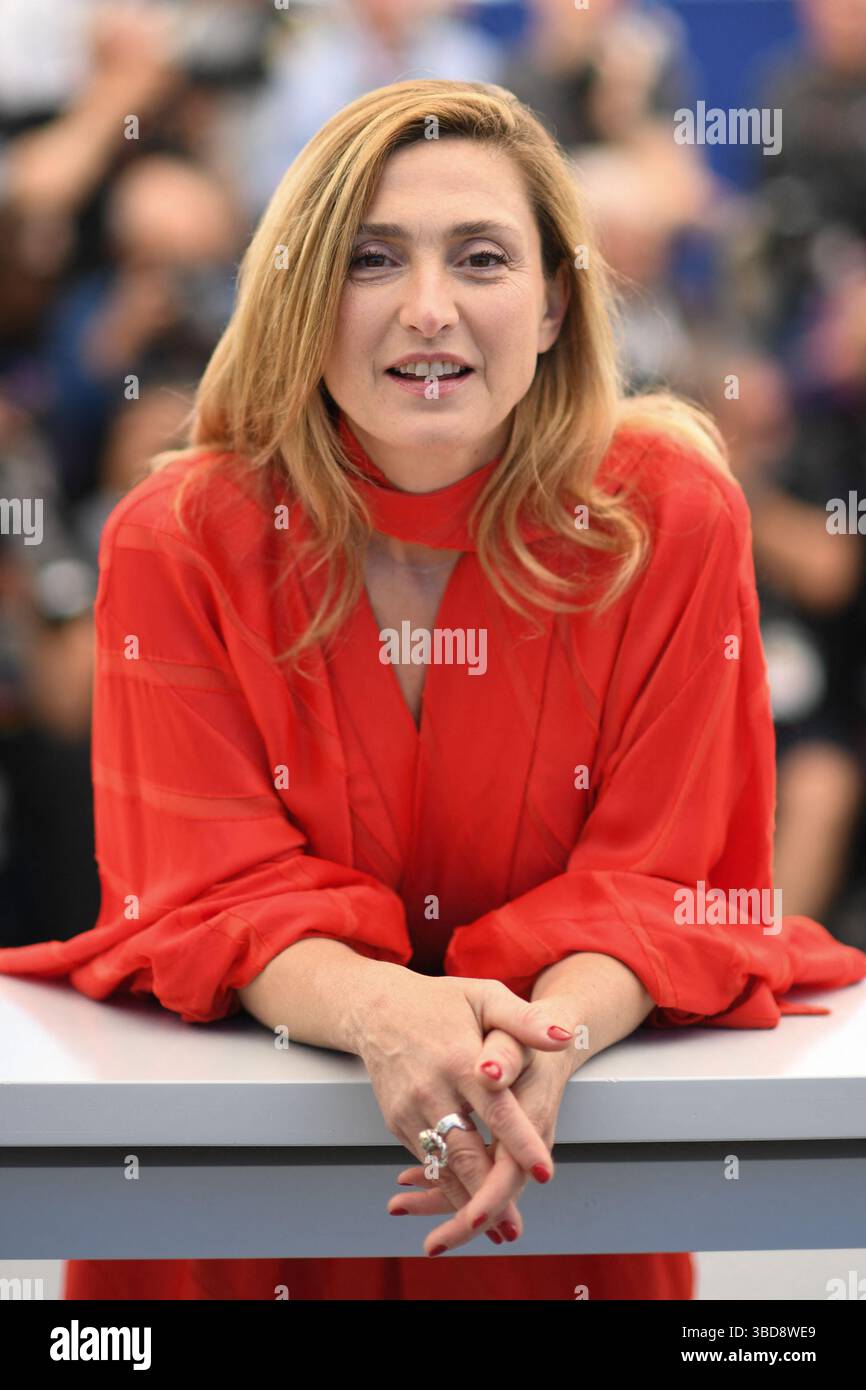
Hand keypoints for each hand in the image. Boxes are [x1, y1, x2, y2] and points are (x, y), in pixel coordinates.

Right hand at [386, 954, 653, 1253]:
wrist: (377, 1009)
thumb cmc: (441, 1001)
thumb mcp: (485, 997)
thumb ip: (525, 1021)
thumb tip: (564, 1038)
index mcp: (459, 1059)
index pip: (496, 1109)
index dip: (520, 1142)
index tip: (545, 1171)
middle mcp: (432, 1089)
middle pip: (464, 1152)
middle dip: (491, 1195)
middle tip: (516, 1228)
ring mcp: (410, 1109)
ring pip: (441, 1167)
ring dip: (467, 1203)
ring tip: (497, 1231)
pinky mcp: (397, 1122)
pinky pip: (427, 1161)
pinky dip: (446, 1188)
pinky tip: (466, 1208)